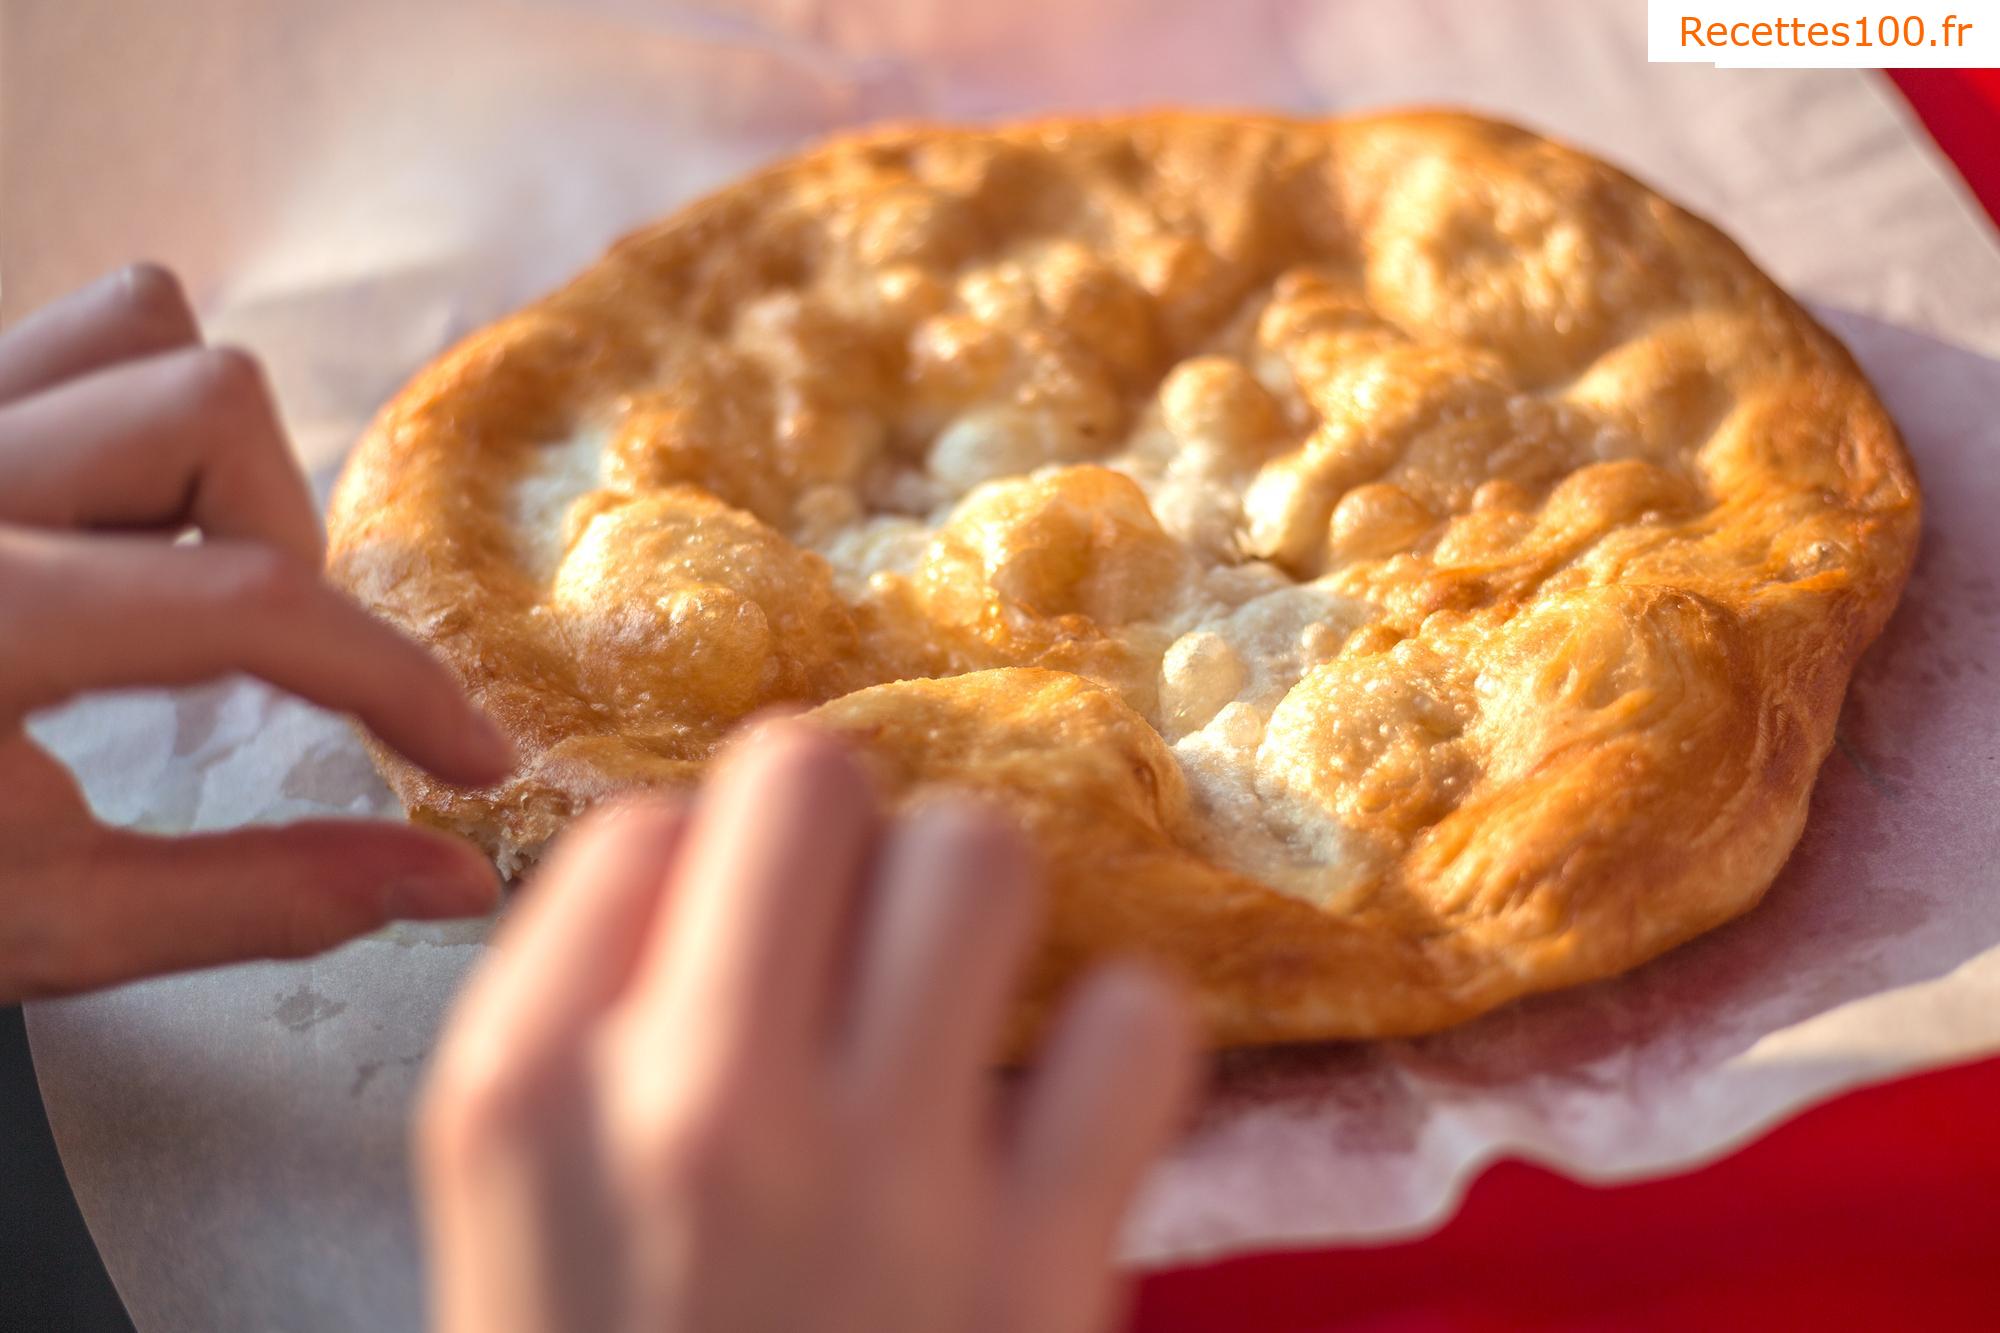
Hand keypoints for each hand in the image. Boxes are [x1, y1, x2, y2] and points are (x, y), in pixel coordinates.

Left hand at [0, 265, 513, 1000]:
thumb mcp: (40, 924)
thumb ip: (259, 897)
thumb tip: (446, 877)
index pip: (254, 603)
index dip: (398, 683)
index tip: (466, 753)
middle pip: (209, 399)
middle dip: (284, 536)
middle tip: (261, 657)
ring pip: (136, 324)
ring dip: (210, 447)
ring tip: (183, 568)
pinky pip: (63, 338)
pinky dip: (131, 409)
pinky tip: (114, 526)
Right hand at [418, 721, 1198, 1332]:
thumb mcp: (511, 1230)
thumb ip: (583, 1035)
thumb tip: (711, 856)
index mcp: (523, 1096)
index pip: (644, 825)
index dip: (709, 875)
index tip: (744, 942)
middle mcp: (694, 1103)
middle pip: (810, 779)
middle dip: (846, 841)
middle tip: (860, 937)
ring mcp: (880, 1179)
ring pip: (982, 856)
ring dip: (981, 912)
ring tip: (960, 1007)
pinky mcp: (1043, 1265)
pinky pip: (1135, 1020)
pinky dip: (1119, 1048)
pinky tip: (1064, 1114)